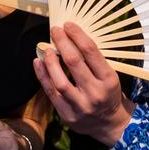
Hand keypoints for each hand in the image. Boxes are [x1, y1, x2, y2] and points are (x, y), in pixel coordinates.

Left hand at [33, 22, 132, 147]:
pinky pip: (51, 93)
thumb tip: (71, 38)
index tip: (68, 25)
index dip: (77, 35)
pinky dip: (43, 76)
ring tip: (47, 49)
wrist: (110, 124)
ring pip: (60, 81)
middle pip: (74, 62)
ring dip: (50, 61)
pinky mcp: (67, 115)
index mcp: (108, 79)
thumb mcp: (110, 76)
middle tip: (55, 30)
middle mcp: (95, 93)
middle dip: (62, 42)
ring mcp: (80, 106)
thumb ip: (94, 61)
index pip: (91, 52)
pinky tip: (38, 63)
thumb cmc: (109, 93)